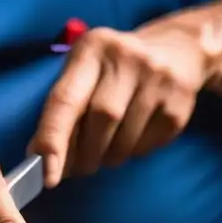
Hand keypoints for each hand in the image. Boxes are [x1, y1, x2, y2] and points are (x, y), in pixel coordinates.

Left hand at [29, 24, 210, 186]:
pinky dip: (134, 152)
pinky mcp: (179, 102)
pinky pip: (148, 145)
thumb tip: (41, 160)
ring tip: (107, 151)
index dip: (53, 139)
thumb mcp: (86, 72)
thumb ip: (62, 110)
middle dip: (86, 153)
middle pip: (100, 120)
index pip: (66, 99)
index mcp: (92, 47)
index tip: (46, 175)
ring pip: (125, 139)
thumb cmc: (116, 70)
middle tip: (82, 166)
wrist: (178, 50)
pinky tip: (132, 140)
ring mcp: (158, 78)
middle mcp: (126, 57)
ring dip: (109, 157)